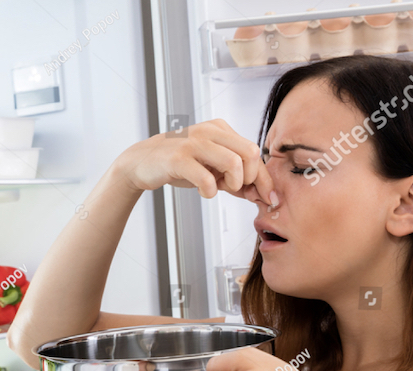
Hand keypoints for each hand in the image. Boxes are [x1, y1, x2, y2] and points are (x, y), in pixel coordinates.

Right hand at [117, 120, 274, 204]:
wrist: (143, 162)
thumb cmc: (180, 165)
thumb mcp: (211, 168)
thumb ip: (234, 178)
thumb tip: (260, 194)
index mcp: (221, 129)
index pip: (254, 152)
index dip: (265, 179)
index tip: (269, 198)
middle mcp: (210, 131)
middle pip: (250, 153)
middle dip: (250, 179)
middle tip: (235, 189)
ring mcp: (194, 143)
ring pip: (233, 162)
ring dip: (233, 183)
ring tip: (219, 188)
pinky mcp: (179, 159)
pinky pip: (206, 179)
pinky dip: (210, 192)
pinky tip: (204, 192)